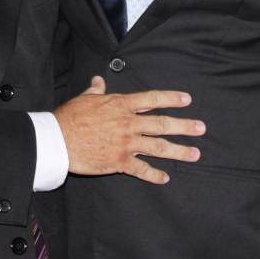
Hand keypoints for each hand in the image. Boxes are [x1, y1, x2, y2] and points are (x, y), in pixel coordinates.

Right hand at [53, 76, 203, 184]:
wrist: (58, 139)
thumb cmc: (70, 117)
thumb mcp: (85, 98)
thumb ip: (96, 90)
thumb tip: (98, 81)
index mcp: (121, 105)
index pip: (152, 99)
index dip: (171, 98)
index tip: (187, 99)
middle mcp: (128, 123)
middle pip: (162, 124)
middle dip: (184, 126)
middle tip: (201, 128)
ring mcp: (126, 143)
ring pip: (158, 146)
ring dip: (179, 151)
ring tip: (195, 154)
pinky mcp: (119, 161)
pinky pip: (141, 169)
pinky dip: (154, 174)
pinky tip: (165, 178)